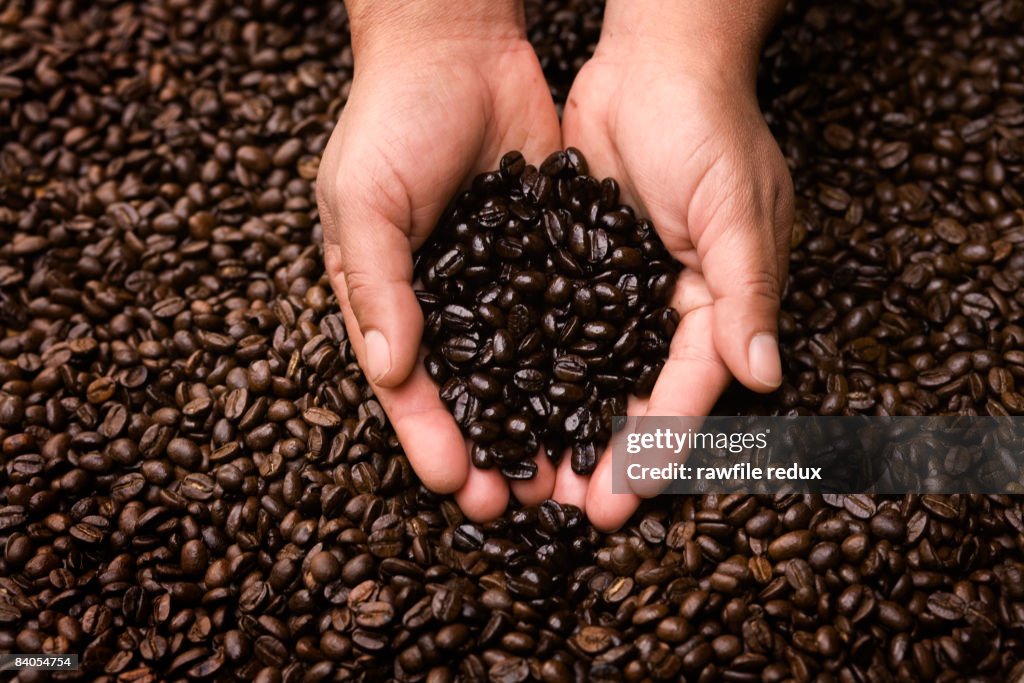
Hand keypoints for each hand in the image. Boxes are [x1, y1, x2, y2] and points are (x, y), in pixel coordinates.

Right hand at [316, 6, 561, 520]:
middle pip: (473, 394)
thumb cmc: (390, 120)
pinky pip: (568, 319)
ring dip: (546, 423)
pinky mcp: (550, 256)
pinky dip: (583, 362)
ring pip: (527, 370)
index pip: (409, 385)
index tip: (460, 485)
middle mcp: (449, 303)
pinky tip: (605, 401)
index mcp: (390, 299)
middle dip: (495, 449)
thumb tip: (390, 371)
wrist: (456, 46)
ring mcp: (503, 284)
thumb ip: (378, 285)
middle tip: (524, 505)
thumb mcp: (363, 200)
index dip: (431, 437)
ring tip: (571, 475)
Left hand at [555, 31, 793, 529]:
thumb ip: (747, 292)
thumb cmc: (707, 122)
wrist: (654, 57)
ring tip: (528, 476)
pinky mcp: (573, 263)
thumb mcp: (735, 208)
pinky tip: (502, 405)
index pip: (687, 390)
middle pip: (633, 396)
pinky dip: (532, 367)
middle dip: (601, 454)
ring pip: (588, 374)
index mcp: (718, 303)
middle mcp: (667, 307)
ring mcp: (617, 289)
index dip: (656, 446)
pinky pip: (553, 328)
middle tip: (564, 509)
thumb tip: (768, 376)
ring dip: (561, 424)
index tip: (622, 499)